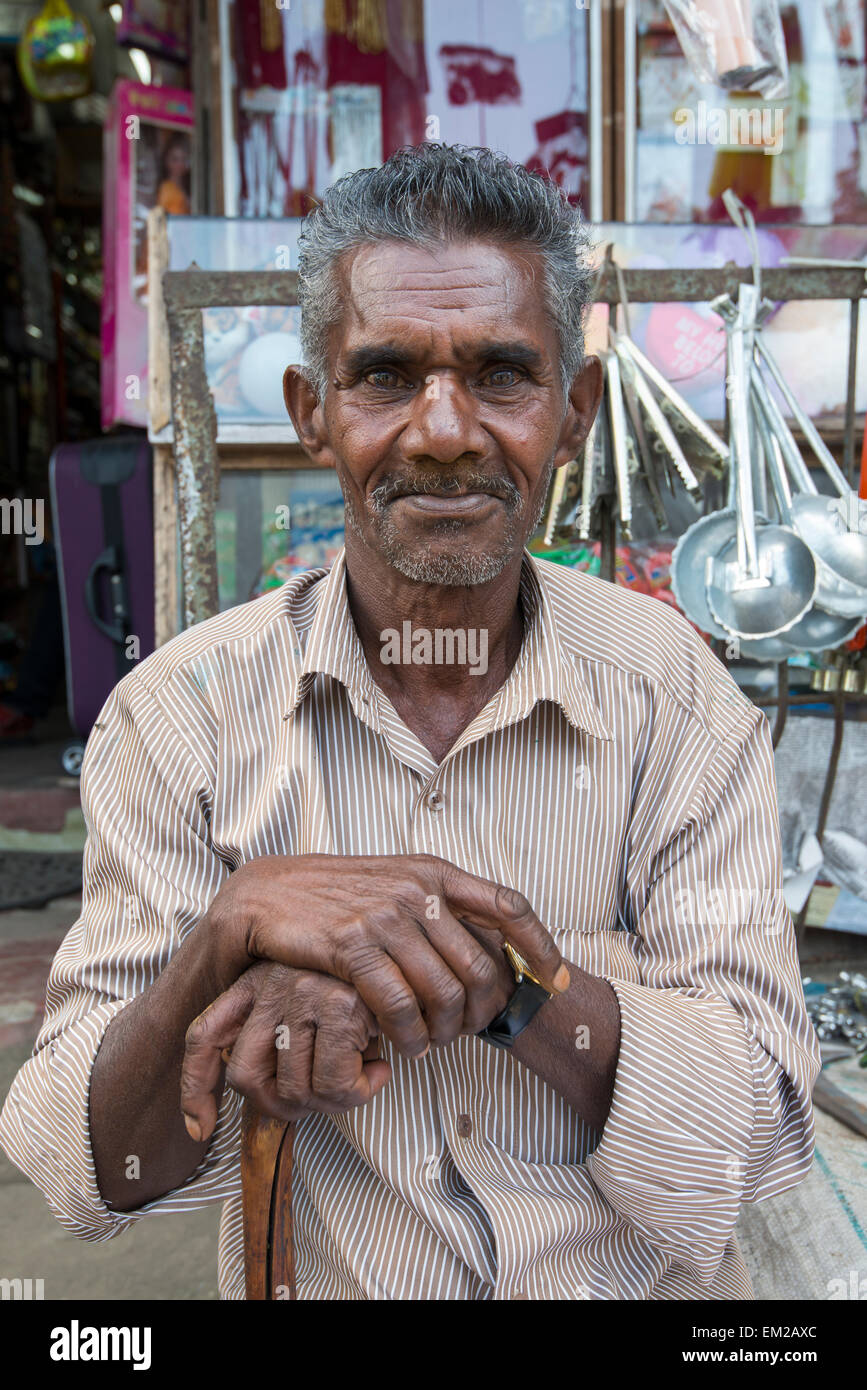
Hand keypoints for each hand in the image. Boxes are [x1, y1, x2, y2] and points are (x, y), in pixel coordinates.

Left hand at [180, 961, 390, 1143]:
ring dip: (330, 1102)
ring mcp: (302, 992)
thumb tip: (280, 1101)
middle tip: (323, 1098)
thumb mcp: (317, 1004)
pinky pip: (334, 1084)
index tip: (200, 1129)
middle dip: (283, 1106)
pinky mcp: (340, 1004)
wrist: (417, 945)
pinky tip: (380, 1069)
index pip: (204, 1035)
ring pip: (293, 1089)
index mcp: (255, 981)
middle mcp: (270, 983)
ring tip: (359, 1079)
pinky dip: (358, 1093)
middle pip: (247, 1078)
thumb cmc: (367, 985)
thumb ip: (290, 1040)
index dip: (195, 1089)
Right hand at [210, 853, 568, 1058]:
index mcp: (433, 872)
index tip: (557, 980)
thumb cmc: (334, 897)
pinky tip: (403, 1046)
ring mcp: (385, 917)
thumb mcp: (394, 883)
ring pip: (443, 993)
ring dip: (444, 1033)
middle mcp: (416, 890)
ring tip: (432, 1045)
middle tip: (468, 1033)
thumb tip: (486, 943)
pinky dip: (408, 1037)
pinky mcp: (352, 947)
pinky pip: (398, 1007)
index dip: (541, 946)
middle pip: (480, 965)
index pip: (508, 906)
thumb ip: (436, 906)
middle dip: (483, 1012)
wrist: (266, 896)